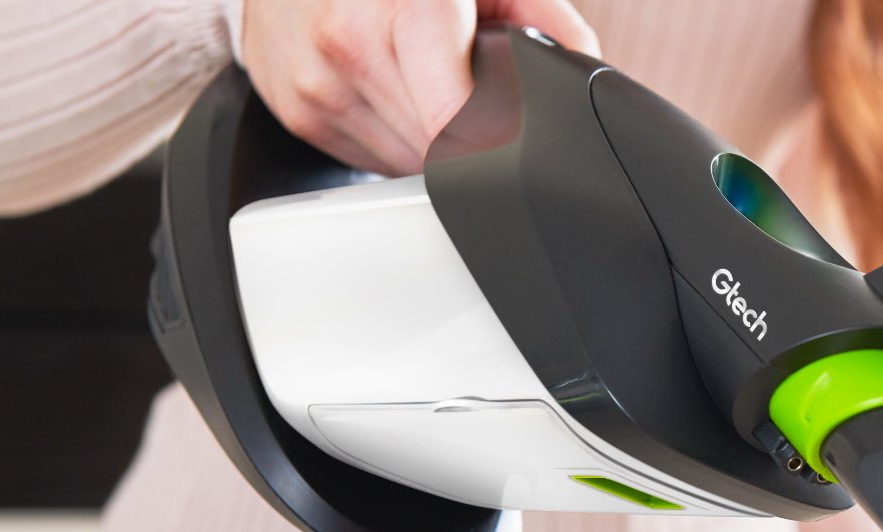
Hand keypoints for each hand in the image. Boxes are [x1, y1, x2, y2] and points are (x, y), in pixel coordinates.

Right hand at [240, 0, 600, 174]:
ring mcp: (317, 83)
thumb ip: (547, 22)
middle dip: (472, 135)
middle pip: (439, 149)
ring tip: (430, 86)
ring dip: (432, 143)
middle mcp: (352, 43)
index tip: (512, 147)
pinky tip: (395, 94)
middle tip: (474, 93)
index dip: (495, 145)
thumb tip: (583, 80)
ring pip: (406, 165)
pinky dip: (394, 139)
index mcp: (408, 6)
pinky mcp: (299, 113)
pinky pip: (370, 159)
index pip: (456, 120)